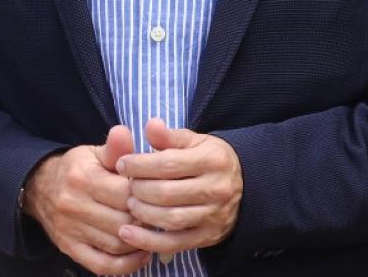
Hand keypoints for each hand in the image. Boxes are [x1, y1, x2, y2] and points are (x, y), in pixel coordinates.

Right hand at [21, 126, 151, 274]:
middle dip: (145, 220)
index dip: (147, 195)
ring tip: (151, 232)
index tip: (155, 194)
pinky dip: (126, 265)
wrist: (39, 187)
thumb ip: (114, 149)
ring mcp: (71, 230)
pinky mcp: (70, 249)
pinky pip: (103, 265)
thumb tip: (124, 132)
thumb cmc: (76, 169)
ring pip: (117, 245)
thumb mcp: (93, 154)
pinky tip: (140, 254)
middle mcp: (74, 205)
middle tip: (157, 215)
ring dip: (139, 242)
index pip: (126, 193)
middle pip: (124, 221)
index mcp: (83, 178)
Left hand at [114, 118, 242, 255]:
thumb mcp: (194, 141)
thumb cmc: (208, 159)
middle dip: (138, 189)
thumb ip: (170, 136)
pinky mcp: (208, 237)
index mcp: (212, 160)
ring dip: (142, 213)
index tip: (121, 164)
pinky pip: (174, 243)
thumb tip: (151, 125)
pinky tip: (127, 233)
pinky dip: (148, 241)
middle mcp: (216, 189)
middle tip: (126, 185)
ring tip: (129, 203)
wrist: (246, 186)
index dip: (139, 165)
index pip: (168, 164)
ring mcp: (214, 216)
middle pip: (167, 193)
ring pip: (170, 219)